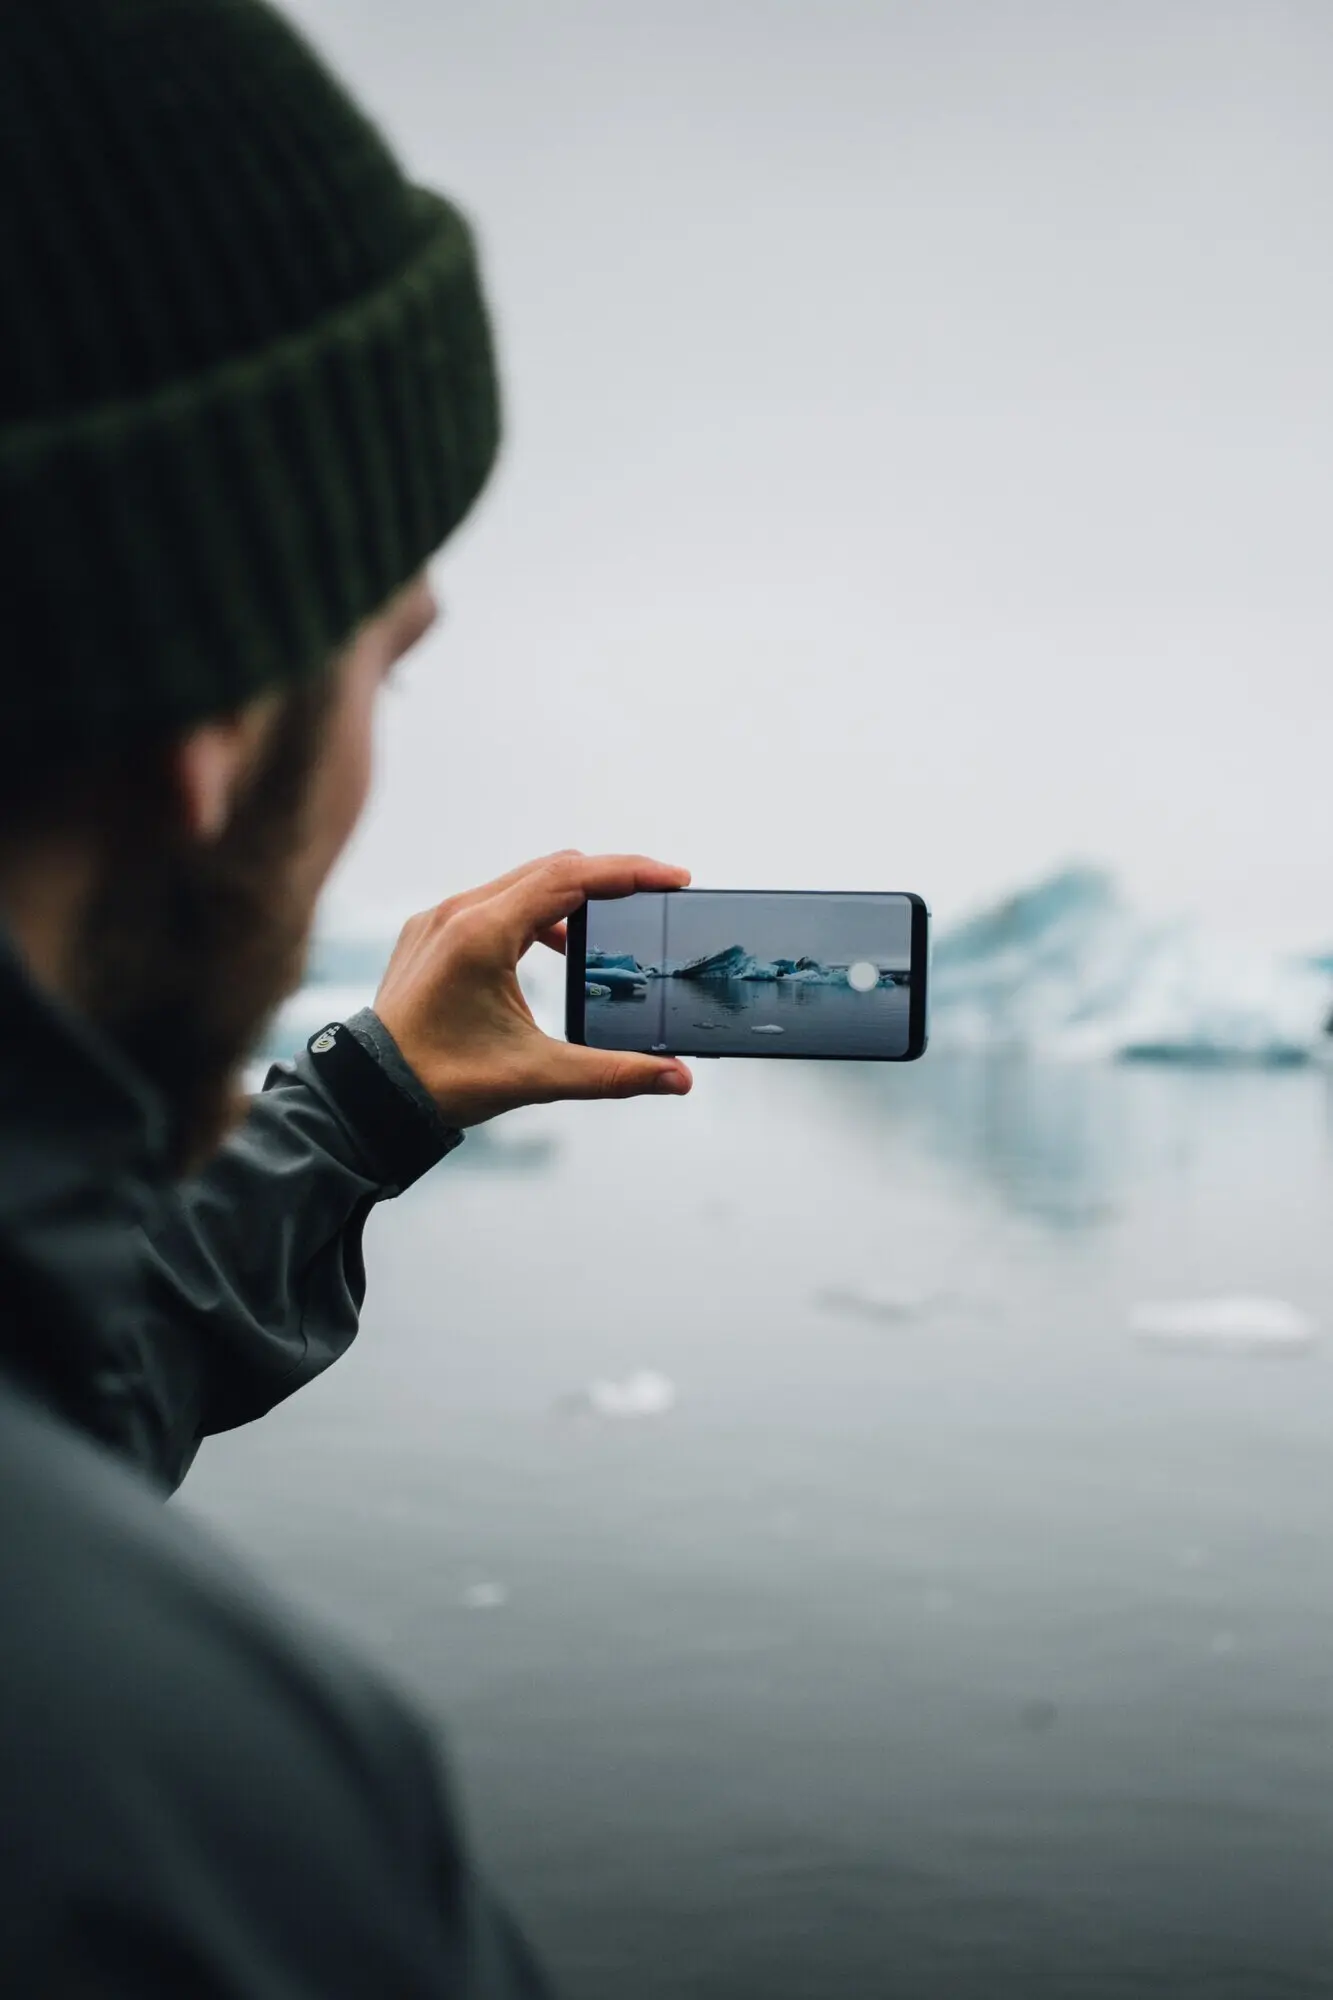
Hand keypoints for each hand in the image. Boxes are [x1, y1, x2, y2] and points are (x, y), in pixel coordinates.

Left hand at [372, 851, 693, 1126]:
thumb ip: (612, 1073)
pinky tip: (560, 945)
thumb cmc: (441, 1081)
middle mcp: (459, 912)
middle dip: (610, 878)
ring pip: (523, 883)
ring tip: (616, 923)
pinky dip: (537, 912)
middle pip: (552, 869)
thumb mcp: (536, 1076)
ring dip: (573, 895)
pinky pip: (496, 901)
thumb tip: (678, 1077)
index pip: (571, 878)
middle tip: (657, 893)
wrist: (370, 1093)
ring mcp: (441, 918)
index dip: (629, 872)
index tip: (673, 878)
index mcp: (482, 932)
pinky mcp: (432, 932)